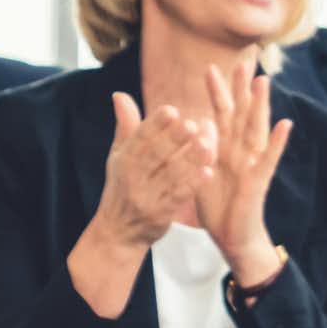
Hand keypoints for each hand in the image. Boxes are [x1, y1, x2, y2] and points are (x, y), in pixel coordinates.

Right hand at [92, 94, 213, 250]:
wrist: (118, 233)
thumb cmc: (122, 187)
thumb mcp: (119, 158)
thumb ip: (126, 127)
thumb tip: (120, 94)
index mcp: (123, 159)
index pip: (139, 139)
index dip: (154, 124)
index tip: (172, 110)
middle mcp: (132, 177)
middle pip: (155, 155)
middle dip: (173, 139)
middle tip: (194, 124)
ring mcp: (146, 197)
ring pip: (170, 175)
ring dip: (189, 160)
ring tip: (207, 144)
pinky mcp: (161, 215)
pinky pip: (178, 198)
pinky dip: (192, 185)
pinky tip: (208, 172)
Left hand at [193, 63, 292, 283]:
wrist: (232, 235)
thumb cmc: (218, 207)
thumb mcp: (202, 173)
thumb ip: (202, 149)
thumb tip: (198, 123)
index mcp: (225, 149)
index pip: (221, 113)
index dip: (217, 91)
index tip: (211, 67)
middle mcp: (241, 151)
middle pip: (242, 112)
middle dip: (241, 87)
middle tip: (244, 58)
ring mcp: (252, 163)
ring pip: (256, 128)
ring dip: (261, 104)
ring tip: (264, 81)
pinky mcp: (259, 179)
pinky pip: (269, 157)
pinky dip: (277, 141)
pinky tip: (286, 124)